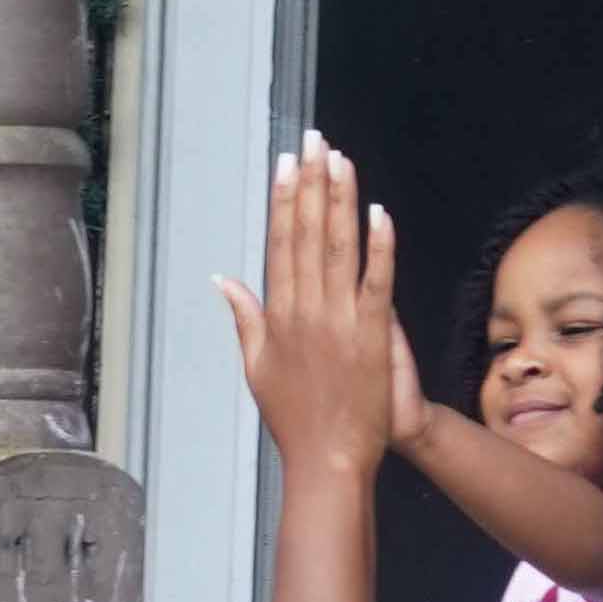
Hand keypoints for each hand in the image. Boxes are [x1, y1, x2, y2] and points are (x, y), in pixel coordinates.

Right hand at [213, 135, 404, 494]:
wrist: (329, 458)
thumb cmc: (295, 419)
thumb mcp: (257, 368)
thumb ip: (245, 318)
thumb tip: (224, 281)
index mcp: (278, 316)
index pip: (280, 243)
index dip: (284, 199)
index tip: (286, 165)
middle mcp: (306, 311)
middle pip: (308, 234)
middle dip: (311, 183)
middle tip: (313, 142)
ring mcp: (340, 320)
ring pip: (340, 248)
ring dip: (340, 200)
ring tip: (340, 160)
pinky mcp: (372, 335)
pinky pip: (376, 282)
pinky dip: (378, 247)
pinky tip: (378, 212)